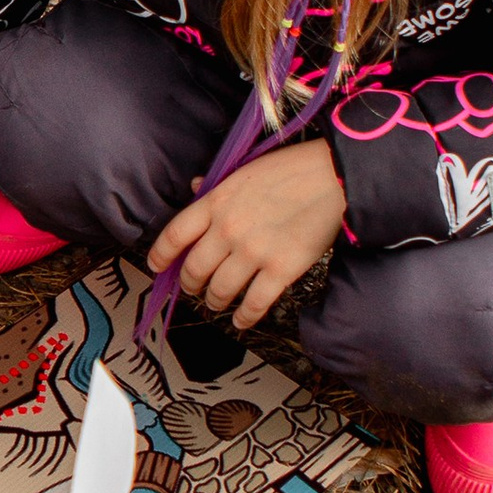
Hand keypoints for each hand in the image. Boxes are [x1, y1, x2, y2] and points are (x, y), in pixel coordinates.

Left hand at [146, 144, 345, 333]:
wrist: (335, 177)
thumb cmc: (292, 170)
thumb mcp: (245, 170)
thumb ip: (217, 185)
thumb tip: (194, 187)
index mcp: (217, 202)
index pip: (175, 234)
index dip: (161, 255)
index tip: (156, 267)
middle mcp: (228, 229)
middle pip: (194, 269)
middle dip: (190, 284)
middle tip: (193, 289)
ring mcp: (254, 252)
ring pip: (220, 291)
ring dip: (214, 302)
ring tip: (217, 304)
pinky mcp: (282, 270)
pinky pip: (254, 304)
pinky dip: (244, 318)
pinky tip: (241, 321)